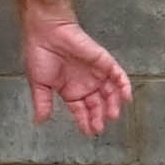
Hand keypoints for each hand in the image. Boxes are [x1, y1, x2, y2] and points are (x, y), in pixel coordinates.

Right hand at [20, 4, 136, 137]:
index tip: (89, 132)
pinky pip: (118, 75)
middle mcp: (85, 83)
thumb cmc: (40, 54)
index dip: (85, 121)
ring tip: (112, 115)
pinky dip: (123, 86)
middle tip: (100, 127)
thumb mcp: (39, 83)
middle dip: (99, 116)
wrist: (46, 32)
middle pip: (97, 104)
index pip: (81, 109)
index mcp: (69, 90)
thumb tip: (39, 121)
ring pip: (110, 92)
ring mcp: (96, 73)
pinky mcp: (104, 62)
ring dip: (113, 104)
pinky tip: (126, 96)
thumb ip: (42, 102)